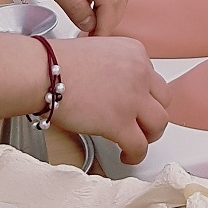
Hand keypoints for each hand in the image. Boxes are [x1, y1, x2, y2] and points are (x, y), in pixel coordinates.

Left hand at [5, 0, 126, 35]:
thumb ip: (74, 7)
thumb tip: (89, 25)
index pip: (110, 1)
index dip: (104, 25)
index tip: (96, 43)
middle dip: (108, 20)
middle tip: (94, 40)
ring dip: (101, 12)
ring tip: (87, 30)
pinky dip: (92, 3)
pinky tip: (80, 14)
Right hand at [48, 35, 169, 163]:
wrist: (44, 72)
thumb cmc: (56, 63)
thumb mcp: (96, 51)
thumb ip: (113, 66)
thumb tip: (112, 86)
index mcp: (134, 52)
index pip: (152, 77)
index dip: (145, 95)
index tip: (137, 104)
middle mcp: (139, 72)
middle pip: (163, 99)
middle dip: (153, 114)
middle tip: (142, 124)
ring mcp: (133, 98)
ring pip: (159, 123)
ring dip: (149, 135)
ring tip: (137, 142)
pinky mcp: (120, 122)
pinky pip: (139, 145)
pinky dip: (136, 155)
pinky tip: (126, 156)